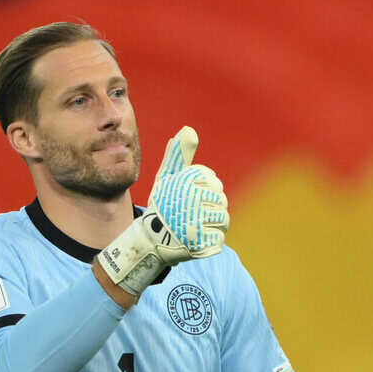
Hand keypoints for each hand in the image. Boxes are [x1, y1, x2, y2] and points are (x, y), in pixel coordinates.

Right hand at [96, 126, 228, 294]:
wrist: (149, 241)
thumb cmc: (162, 206)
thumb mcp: (167, 178)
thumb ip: (179, 155)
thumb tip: (188, 129)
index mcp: (187, 181)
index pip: (214, 182)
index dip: (204, 190)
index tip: (189, 199)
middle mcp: (193, 198)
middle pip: (221, 201)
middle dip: (210, 208)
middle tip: (191, 215)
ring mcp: (198, 221)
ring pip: (223, 219)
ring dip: (212, 225)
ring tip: (195, 227)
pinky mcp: (201, 242)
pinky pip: (219, 238)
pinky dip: (210, 241)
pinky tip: (195, 239)